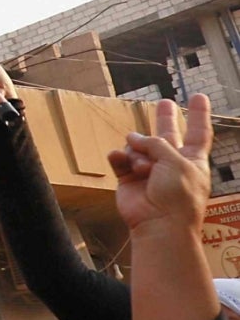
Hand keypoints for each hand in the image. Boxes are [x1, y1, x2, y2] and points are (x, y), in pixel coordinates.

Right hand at [110, 94, 212, 238]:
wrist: (159, 223)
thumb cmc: (178, 195)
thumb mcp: (176, 160)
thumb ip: (156, 143)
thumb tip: (133, 137)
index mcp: (192, 160)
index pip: (199, 132)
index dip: (198, 114)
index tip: (199, 96)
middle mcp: (171, 163)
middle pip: (167, 135)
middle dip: (165, 119)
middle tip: (163, 102)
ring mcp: (149, 171)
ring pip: (138, 146)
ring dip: (138, 153)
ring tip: (142, 168)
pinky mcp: (128, 179)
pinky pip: (120, 159)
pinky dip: (119, 158)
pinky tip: (120, 158)